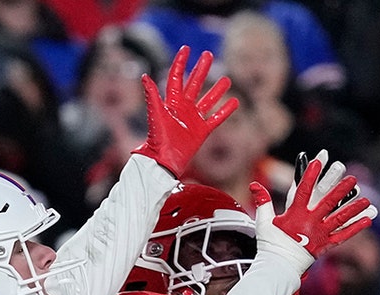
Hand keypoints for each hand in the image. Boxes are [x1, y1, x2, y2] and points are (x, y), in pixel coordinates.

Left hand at [132, 46, 238, 176]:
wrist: (165, 160)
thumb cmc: (158, 139)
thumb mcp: (155, 114)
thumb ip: (152, 96)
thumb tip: (144, 76)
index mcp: (171, 101)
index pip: (176, 77)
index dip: (181, 62)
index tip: (186, 49)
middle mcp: (183, 107)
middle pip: (194, 83)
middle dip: (201, 69)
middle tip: (208, 55)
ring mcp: (193, 119)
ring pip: (207, 99)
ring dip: (216, 89)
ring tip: (227, 79)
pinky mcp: (202, 131)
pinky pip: (216, 118)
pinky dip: (225, 110)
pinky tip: (235, 102)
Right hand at [252, 157, 376, 274]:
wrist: (278, 268)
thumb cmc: (270, 244)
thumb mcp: (264, 221)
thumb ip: (263, 201)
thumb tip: (254, 184)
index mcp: (295, 215)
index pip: (303, 190)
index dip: (310, 175)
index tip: (319, 160)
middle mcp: (309, 223)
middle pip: (328, 203)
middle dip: (340, 190)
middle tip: (352, 178)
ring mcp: (319, 234)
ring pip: (340, 219)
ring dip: (354, 209)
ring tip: (367, 200)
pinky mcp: (325, 245)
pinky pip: (343, 236)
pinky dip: (356, 228)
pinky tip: (368, 220)